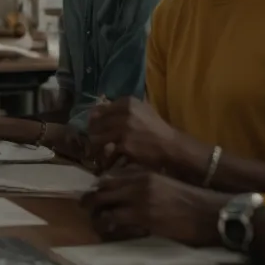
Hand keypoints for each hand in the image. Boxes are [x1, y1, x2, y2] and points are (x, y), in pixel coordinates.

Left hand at [81, 167, 227, 246]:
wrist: (207, 211)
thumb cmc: (189, 199)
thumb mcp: (164, 183)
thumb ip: (144, 184)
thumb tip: (126, 190)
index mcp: (143, 173)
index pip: (110, 176)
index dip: (99, 186)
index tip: (94, 193)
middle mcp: (137, 183)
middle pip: (102, 189)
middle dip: (90, 199)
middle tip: (85, 207)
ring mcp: (138, 200)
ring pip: (103, 204)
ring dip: (96, 214)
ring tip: (95, 221)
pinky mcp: (141, 217)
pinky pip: (114, 220)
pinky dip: (107, 226)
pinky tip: (108, 231)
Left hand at [87, 97, 205, 178]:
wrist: (171, 146)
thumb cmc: (156, 129)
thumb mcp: (141, 111)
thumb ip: (121, 109)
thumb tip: (95, 112)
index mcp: (128, 102)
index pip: (98, 110)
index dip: (93, 121)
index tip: (93, 128)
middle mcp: (125, 113)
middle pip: (95, 124)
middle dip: (93, 135)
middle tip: (93, 143)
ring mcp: (124, 129)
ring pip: (97, 138)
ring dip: (96, 147)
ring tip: (98, 153)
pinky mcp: (124, 145)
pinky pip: (107, 152)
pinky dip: (106, 158)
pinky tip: (108, 162)